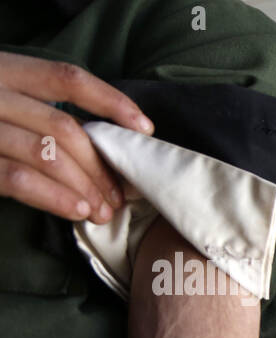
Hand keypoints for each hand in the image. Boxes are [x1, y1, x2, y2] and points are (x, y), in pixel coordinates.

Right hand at [0, 51, 153, 222]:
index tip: (145, 130)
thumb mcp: (5, 105)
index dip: (111, 102)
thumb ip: (40, 114)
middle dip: (101, 167)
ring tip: (102, 211)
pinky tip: (76, 211)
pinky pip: (18, 178)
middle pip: (65, 128)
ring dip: (85, 187)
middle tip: (120, 197)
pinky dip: (55, 197)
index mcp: (3, 70)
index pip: (67, 79)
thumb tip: (103, 146)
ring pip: (48, 154)